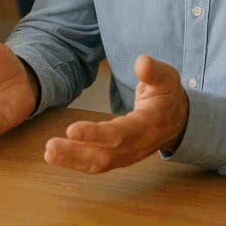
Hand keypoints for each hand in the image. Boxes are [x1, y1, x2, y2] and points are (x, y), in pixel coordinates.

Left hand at [44, 55, 188, 173]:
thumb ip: (154, 71)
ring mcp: (127, 155)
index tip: (72, 129)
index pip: (119, 134)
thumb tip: (141, 62)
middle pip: (104, 155)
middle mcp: (136, 145)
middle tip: (51, 146)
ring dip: (71, 160)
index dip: (96, 134)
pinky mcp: (118, 157)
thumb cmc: (167, 96)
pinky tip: (54, 155)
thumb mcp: (167, 78)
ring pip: (98, 163)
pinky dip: (75, 162)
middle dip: (76, 152)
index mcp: (147, 125)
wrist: (177, 120)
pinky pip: (95, 163)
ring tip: (49, 152)